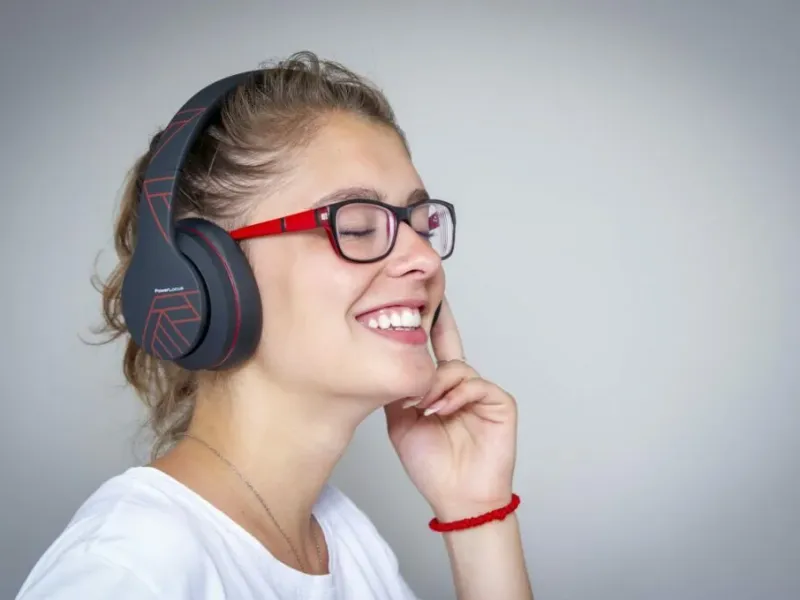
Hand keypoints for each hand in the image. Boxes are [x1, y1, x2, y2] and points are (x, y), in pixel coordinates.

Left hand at [384, 297, 518, 519]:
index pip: (431, 347)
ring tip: (423, 406)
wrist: (455, 497)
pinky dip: (455, 395)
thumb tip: (384, 361)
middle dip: (438, 318)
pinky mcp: (499, 402)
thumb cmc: (430, 465)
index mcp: (437, 386)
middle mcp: (460, 383)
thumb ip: (397, 391)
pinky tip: (441, 409)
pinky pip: (475, 385)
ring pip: (457, 367)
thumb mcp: (400, 422)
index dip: (423, 323)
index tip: (411, 297)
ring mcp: (480, 392)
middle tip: (428, 298)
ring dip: (435, 384)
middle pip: (450, 341)